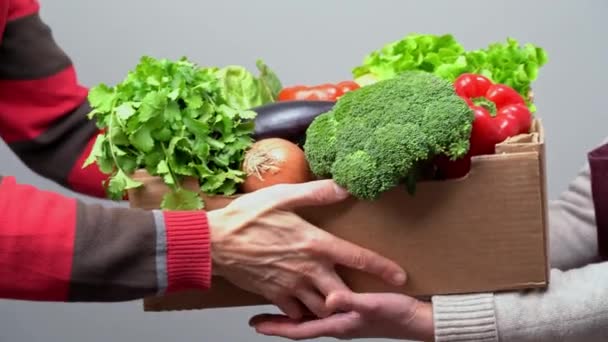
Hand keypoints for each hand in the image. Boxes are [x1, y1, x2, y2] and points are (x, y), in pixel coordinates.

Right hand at [207, 179, 406, 318]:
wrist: (213, 243)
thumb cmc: (246, 217)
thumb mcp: (282, 196)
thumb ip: (316, 192)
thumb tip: (345, 186)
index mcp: (315, 244)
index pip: (358, 258)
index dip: (382, 268)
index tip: (400, 276)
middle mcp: (307, 270)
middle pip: (344, 294)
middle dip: (357, 299)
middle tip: (367, 298)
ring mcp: (291, 286)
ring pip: (322, 308)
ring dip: (332, 306)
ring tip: (338, 302)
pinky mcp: (274, 295)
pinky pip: (296, 312)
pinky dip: (303, 310)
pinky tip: (304, 301)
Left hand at [249, 291, 434, 340]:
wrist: (419, 321)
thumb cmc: (397, 315)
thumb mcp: (373, 305)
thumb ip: (350, 302)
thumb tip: (328, 299)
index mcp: (337, 325)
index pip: (299, 330)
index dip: (277, 328)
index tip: (256, 326)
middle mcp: (337, 324)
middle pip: (300, 326)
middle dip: (278, 323)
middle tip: (257, 318)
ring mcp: (344, 320)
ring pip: (309, 319)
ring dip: (291, 314)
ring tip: (275, 304)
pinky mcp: (352, 312)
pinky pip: (322, 311)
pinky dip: (308, 305)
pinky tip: (307, 296)